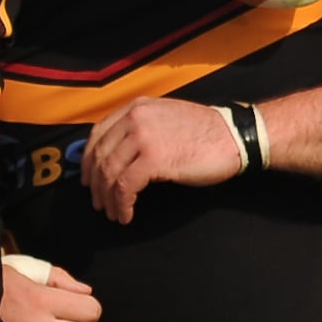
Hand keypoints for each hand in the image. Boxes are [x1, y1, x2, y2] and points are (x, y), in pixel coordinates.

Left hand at [82, 97, 242, 224]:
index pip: (98, 134)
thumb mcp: (165, 118)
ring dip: (108, 198)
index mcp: (136, 107)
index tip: (89, 179)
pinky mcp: (153, 159)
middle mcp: (134, 118)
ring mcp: (142, 137)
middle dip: (96, 185)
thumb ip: (140, 128)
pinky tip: (127, 214)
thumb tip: (118, 153)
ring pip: (109, 173)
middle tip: (100, 203)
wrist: (233, 136)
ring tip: (113, 213)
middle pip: (100, 156)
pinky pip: (125, 186)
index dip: (88, 160)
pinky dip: (122, 204)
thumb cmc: (205, 132)